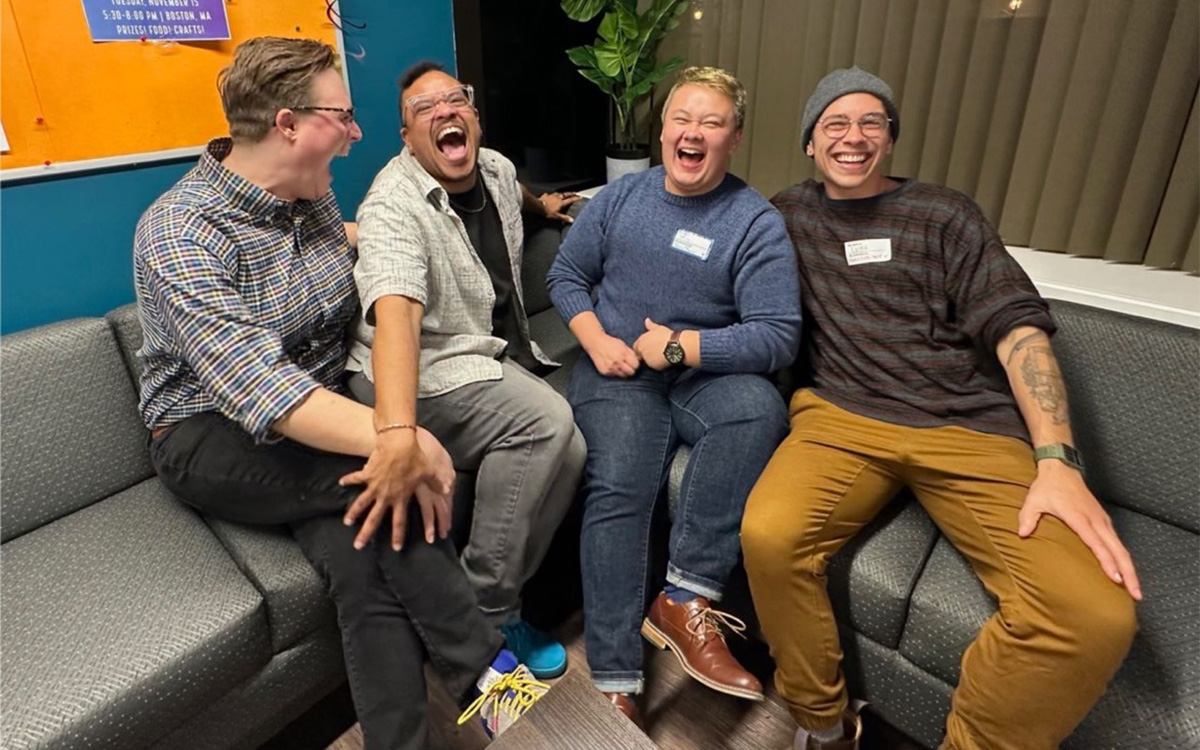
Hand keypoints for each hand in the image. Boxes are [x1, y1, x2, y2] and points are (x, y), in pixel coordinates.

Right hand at [338, 427, 452, 550]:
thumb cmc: (415, 458)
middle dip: (366, 533)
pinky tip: (340, 482)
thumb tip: (447, 489)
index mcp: (400, 498)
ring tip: (346, 522)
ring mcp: (375, 485)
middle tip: (358, 546)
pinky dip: (348, 480)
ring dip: (353, 512)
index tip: (396, 548)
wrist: (399, 443)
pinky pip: (355, 478)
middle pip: (374, 518)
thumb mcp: (428, 472)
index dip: (398, 535)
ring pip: (361, 503)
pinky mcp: (368, 473)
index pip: (399, 521)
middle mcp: (385, 495)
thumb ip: (437, 483)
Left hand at [539, 192, 581, 222]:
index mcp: (561, 203)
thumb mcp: (557, 216)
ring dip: (562, 193)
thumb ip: (564, 218)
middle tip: (574, 193)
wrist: (538, 206)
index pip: (570, 200)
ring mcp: (551, 196)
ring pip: (558, 193)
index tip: (580, 197)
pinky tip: (550, 195)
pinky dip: (551, 195)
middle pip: (566, 194)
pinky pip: (549, 194)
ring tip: (563, 193)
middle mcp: (557, 198)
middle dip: (571, 193)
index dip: (576, 198)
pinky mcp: (546, 196)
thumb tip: (571, 220)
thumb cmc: (547, 211)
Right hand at [585, 332, 639, 376]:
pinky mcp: (605, 372)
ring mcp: (611, 368)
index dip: (636, 364)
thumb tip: (639, 361)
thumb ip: (631, 353)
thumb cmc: (610, 343)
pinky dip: (616, 372)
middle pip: (631, 372)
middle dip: (631, 369)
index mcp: (623, 354)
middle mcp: (617, 362)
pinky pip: (615, 375)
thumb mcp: (623, 345)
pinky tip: (613, 365)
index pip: (635, 365)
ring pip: (623, 375)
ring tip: (620, 365)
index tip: (633, 363)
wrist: (595, 343)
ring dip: (624, 372)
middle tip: (628, 366)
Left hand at [633, 318, 671, 370]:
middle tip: (656, 353)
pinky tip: (664, 360)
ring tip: (661, 355)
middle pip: (639, 355)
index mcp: (641, 340)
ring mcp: (646, 358)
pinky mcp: (652, 365)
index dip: (643, 347)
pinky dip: (657, 365)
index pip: (636, 346)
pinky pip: (653, 366)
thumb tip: (646, 320)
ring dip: (651, 360)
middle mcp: (641, 349)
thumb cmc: (669, 336)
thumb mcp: (659, 328)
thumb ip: (650, 326)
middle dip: (645, 355)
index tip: (650, 347)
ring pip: (646, 361)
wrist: (676, 346)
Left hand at [1018, 461, 1141, 599]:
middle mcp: (1096, 520)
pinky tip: (1125, 571)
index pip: (1097, 543)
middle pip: (1118, 550)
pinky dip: (1123, 558)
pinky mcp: (1104, 520)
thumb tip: (1023, 533)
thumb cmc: (1047, 487)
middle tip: (1136, 594)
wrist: (1061, 469)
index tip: (1116, 579)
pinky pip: (1117, 542)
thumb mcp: (1034, 500)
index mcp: (1080, 518)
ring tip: (1135, 590)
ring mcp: (1102, 520)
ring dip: (1129, 568)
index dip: (1107, 561)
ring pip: (1121, 547)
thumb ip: (1028, 517)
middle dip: (1128, 572)